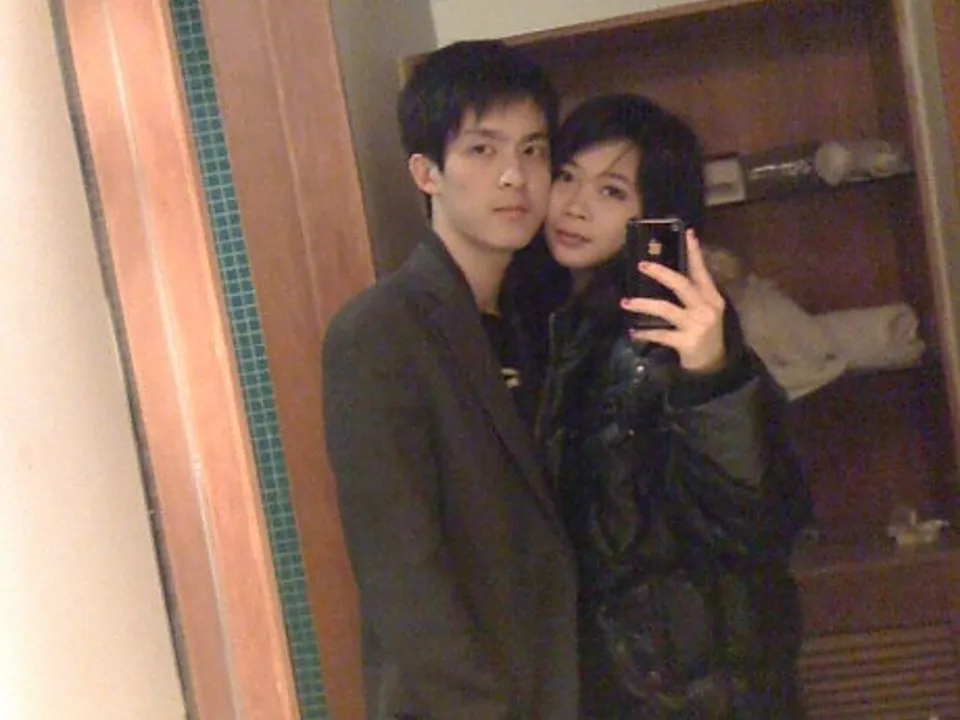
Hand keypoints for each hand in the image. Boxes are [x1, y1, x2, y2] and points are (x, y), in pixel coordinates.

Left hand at [620, 229, 726, 372]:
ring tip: (626, 302)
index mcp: (712, 298)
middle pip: (682, 285)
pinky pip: (661, 334)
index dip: (694, 253)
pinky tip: (633, 331)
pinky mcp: (686, 343)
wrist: (714, 365)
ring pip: (666, 309)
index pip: (702, 271)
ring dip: (644, 304)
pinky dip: (645, 333)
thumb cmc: (704, 334)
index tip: (687, 234)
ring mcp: (697, 326)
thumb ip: (692, 294)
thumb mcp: (705, 311)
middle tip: (642, 265)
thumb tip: (667, 275)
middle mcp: (706, 309)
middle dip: (661, 273)